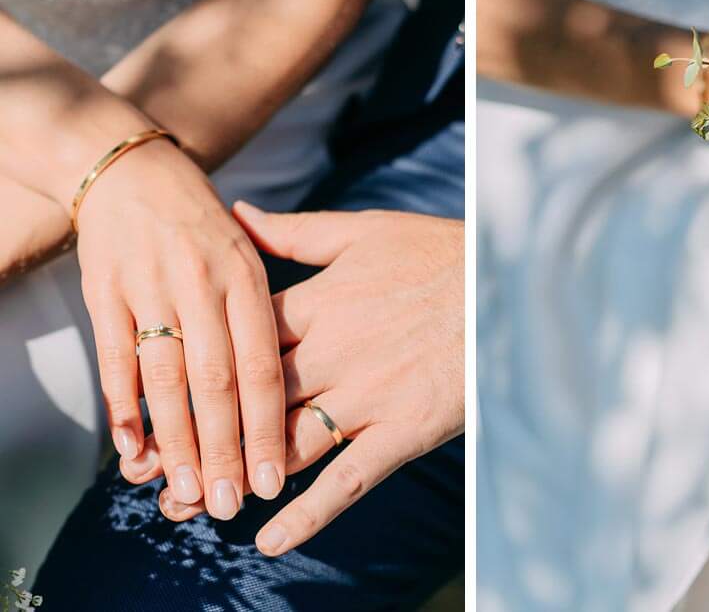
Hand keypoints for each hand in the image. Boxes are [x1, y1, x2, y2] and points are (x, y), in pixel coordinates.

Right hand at [78, 141, 285, 518]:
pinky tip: (131, 448)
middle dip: (223, 449)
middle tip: (227, 506)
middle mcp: (201, 280)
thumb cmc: (199, 225)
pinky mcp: (106, 291)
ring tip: (180, 493)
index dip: (266, 427)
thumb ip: (260, 318)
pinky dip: (123, 408)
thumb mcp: (246, 252)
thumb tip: (279, 401)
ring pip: (164, 377)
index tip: (272, 481)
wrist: (133, 170)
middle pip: (215, 380)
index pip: (262, 364)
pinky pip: (115, 358)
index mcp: (245, 273)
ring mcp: (151, 285)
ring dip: (173, 441)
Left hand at [146, 203, 464, 557]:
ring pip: (287, 443)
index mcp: (321, 301)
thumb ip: (294, 233)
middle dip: (203, 435)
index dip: (194, 367)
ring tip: (195, 507)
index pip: (239, 340)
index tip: (155, 390)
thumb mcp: (364, 231)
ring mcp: (367, 394)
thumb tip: (235, 213)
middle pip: (251, 400)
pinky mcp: (401, 430)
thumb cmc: (439, 252)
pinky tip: (268, 539)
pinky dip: (306, 512)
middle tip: (155, 471)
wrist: (510, 281)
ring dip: (239, 477)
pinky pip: (346, 479)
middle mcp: (334, 351)